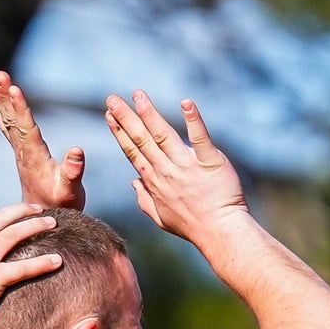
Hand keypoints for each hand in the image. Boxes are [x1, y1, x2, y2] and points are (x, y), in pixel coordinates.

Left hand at [0, 71, 84, 209]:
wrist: (43, 219)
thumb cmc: (61, 205)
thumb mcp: (70, 191)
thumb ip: (73, 172)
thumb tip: (77, 150)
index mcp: (35, 157)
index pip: (26, 127)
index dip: (19, 107)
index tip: (12, 88)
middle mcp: (23, 152)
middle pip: (13, 119)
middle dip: (5, 96)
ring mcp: (20, 151)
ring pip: (8, 120)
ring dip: (0, 99)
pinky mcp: (21, 151)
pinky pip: (7, 126)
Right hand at [103, 90, 245, 246]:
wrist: (219, 232)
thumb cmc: (192, 226)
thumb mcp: (161, 218)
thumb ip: (145, 199)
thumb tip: (134, 183)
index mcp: (154, 181)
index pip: (133, 152)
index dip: (120, 132)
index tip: (110, 115)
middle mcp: (166, 171)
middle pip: (142, 140)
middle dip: (125, 118)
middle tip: (112, 98)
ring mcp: (187, 166)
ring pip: (163, 135)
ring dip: (149, 114)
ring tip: (138, 95)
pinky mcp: (210, 162)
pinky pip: (200, 138)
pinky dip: (193, 120)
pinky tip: (186, 103)